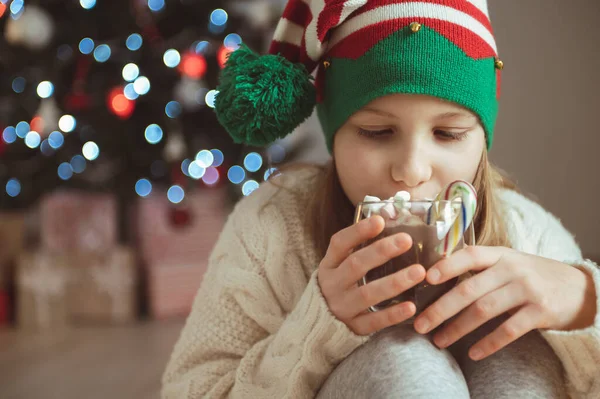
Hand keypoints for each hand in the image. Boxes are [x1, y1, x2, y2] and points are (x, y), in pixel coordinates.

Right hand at [317, 215, 426, 335]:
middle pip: (356, 265)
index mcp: (329, 265)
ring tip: (419, 272)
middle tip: (406, 240)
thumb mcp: (340, 266)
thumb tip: (389, 218)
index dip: (358, 231)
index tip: (380, 220)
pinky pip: (375, 321)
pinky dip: (393, 314)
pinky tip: (412, 306)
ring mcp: (342, 307)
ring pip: (368, 293)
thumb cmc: (341, 286)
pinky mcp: (354, 328)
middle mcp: (333, 285)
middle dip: (382, 251)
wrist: (319, 325)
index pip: (340, 243)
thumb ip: (359, 248)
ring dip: (395, 282)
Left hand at [413, 246, 595, 360]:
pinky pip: (509, 330)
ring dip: (457, 328)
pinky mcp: (541, 311)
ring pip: (484, 310)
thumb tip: (437, 277)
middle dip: (440, 308)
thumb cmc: (533, 275)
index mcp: (501, 254)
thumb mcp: (510, 262)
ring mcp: (527, 290)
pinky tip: (473, 353)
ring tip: (439, 341)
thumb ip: (482, 267)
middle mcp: (512, 269)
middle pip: (469, 289)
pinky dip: (489, 343)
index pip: (470, 255)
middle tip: (420, 324)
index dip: (447, 265)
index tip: (426, 278)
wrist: (581, 289)